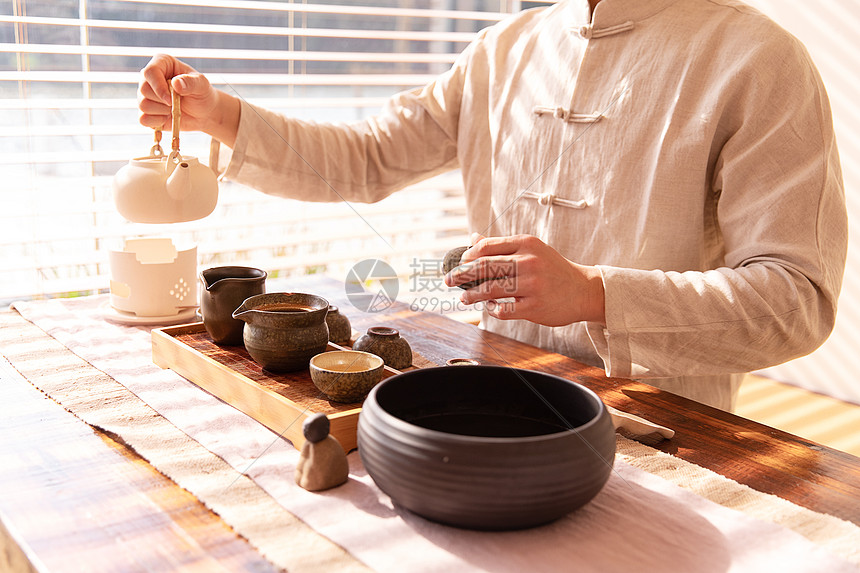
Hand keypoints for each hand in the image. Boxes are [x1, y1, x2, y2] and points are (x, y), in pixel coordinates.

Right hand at [138, 54, 238, 145]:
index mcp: (162, 63)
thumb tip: (175, 83)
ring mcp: (145, 94)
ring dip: (162, 112)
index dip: (158, 87)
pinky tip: (168, 118)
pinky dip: (158, 122)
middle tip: (178, 103)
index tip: (171, 100)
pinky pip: (143, 119)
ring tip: (174, 109)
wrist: (204, 113)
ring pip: (142, 105)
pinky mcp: (145, 111)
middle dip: (163, 101)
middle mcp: (150, 77)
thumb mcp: (202, 85)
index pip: (150, 72)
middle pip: (143, 89)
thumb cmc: (202, 94)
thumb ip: (191, 82)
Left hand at [443, 234, 605, 325]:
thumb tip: (473, 239)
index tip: (459, 263)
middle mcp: (529, 262)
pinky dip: (492, 308)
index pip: (487, 247)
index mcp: (526, 244)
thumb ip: (502, 246)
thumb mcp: (532, 250)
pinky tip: (490, 307)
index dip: (468, 256)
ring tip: (464, 297)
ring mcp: (532, 285)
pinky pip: (503, 309)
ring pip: (490, 289)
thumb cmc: (553, 269)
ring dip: (472, 294)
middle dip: (461, 274)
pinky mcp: (535, 306)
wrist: (584, 290)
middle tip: (448, 280)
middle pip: (484, 267)